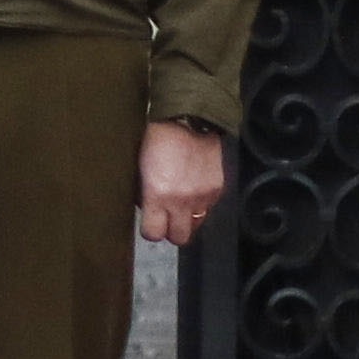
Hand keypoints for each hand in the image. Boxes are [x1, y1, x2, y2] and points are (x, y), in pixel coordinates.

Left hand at [138, 120, 225, 245]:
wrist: (187, 120)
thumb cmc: (156, 141)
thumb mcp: (141, 169)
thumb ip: (145, 194)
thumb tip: (148, 209)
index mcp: (157, 196)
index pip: (153, 234)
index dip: (151, 230)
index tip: (150, 222)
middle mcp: (182, 202)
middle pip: (179, 238)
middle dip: (171, 231)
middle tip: (167, 219)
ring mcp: (202, 197)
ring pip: (196, 225)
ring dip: (187, 219)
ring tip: (181, 203)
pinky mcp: (217, 190)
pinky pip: (208, 208)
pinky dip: (200, 204)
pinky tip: (194, 188)